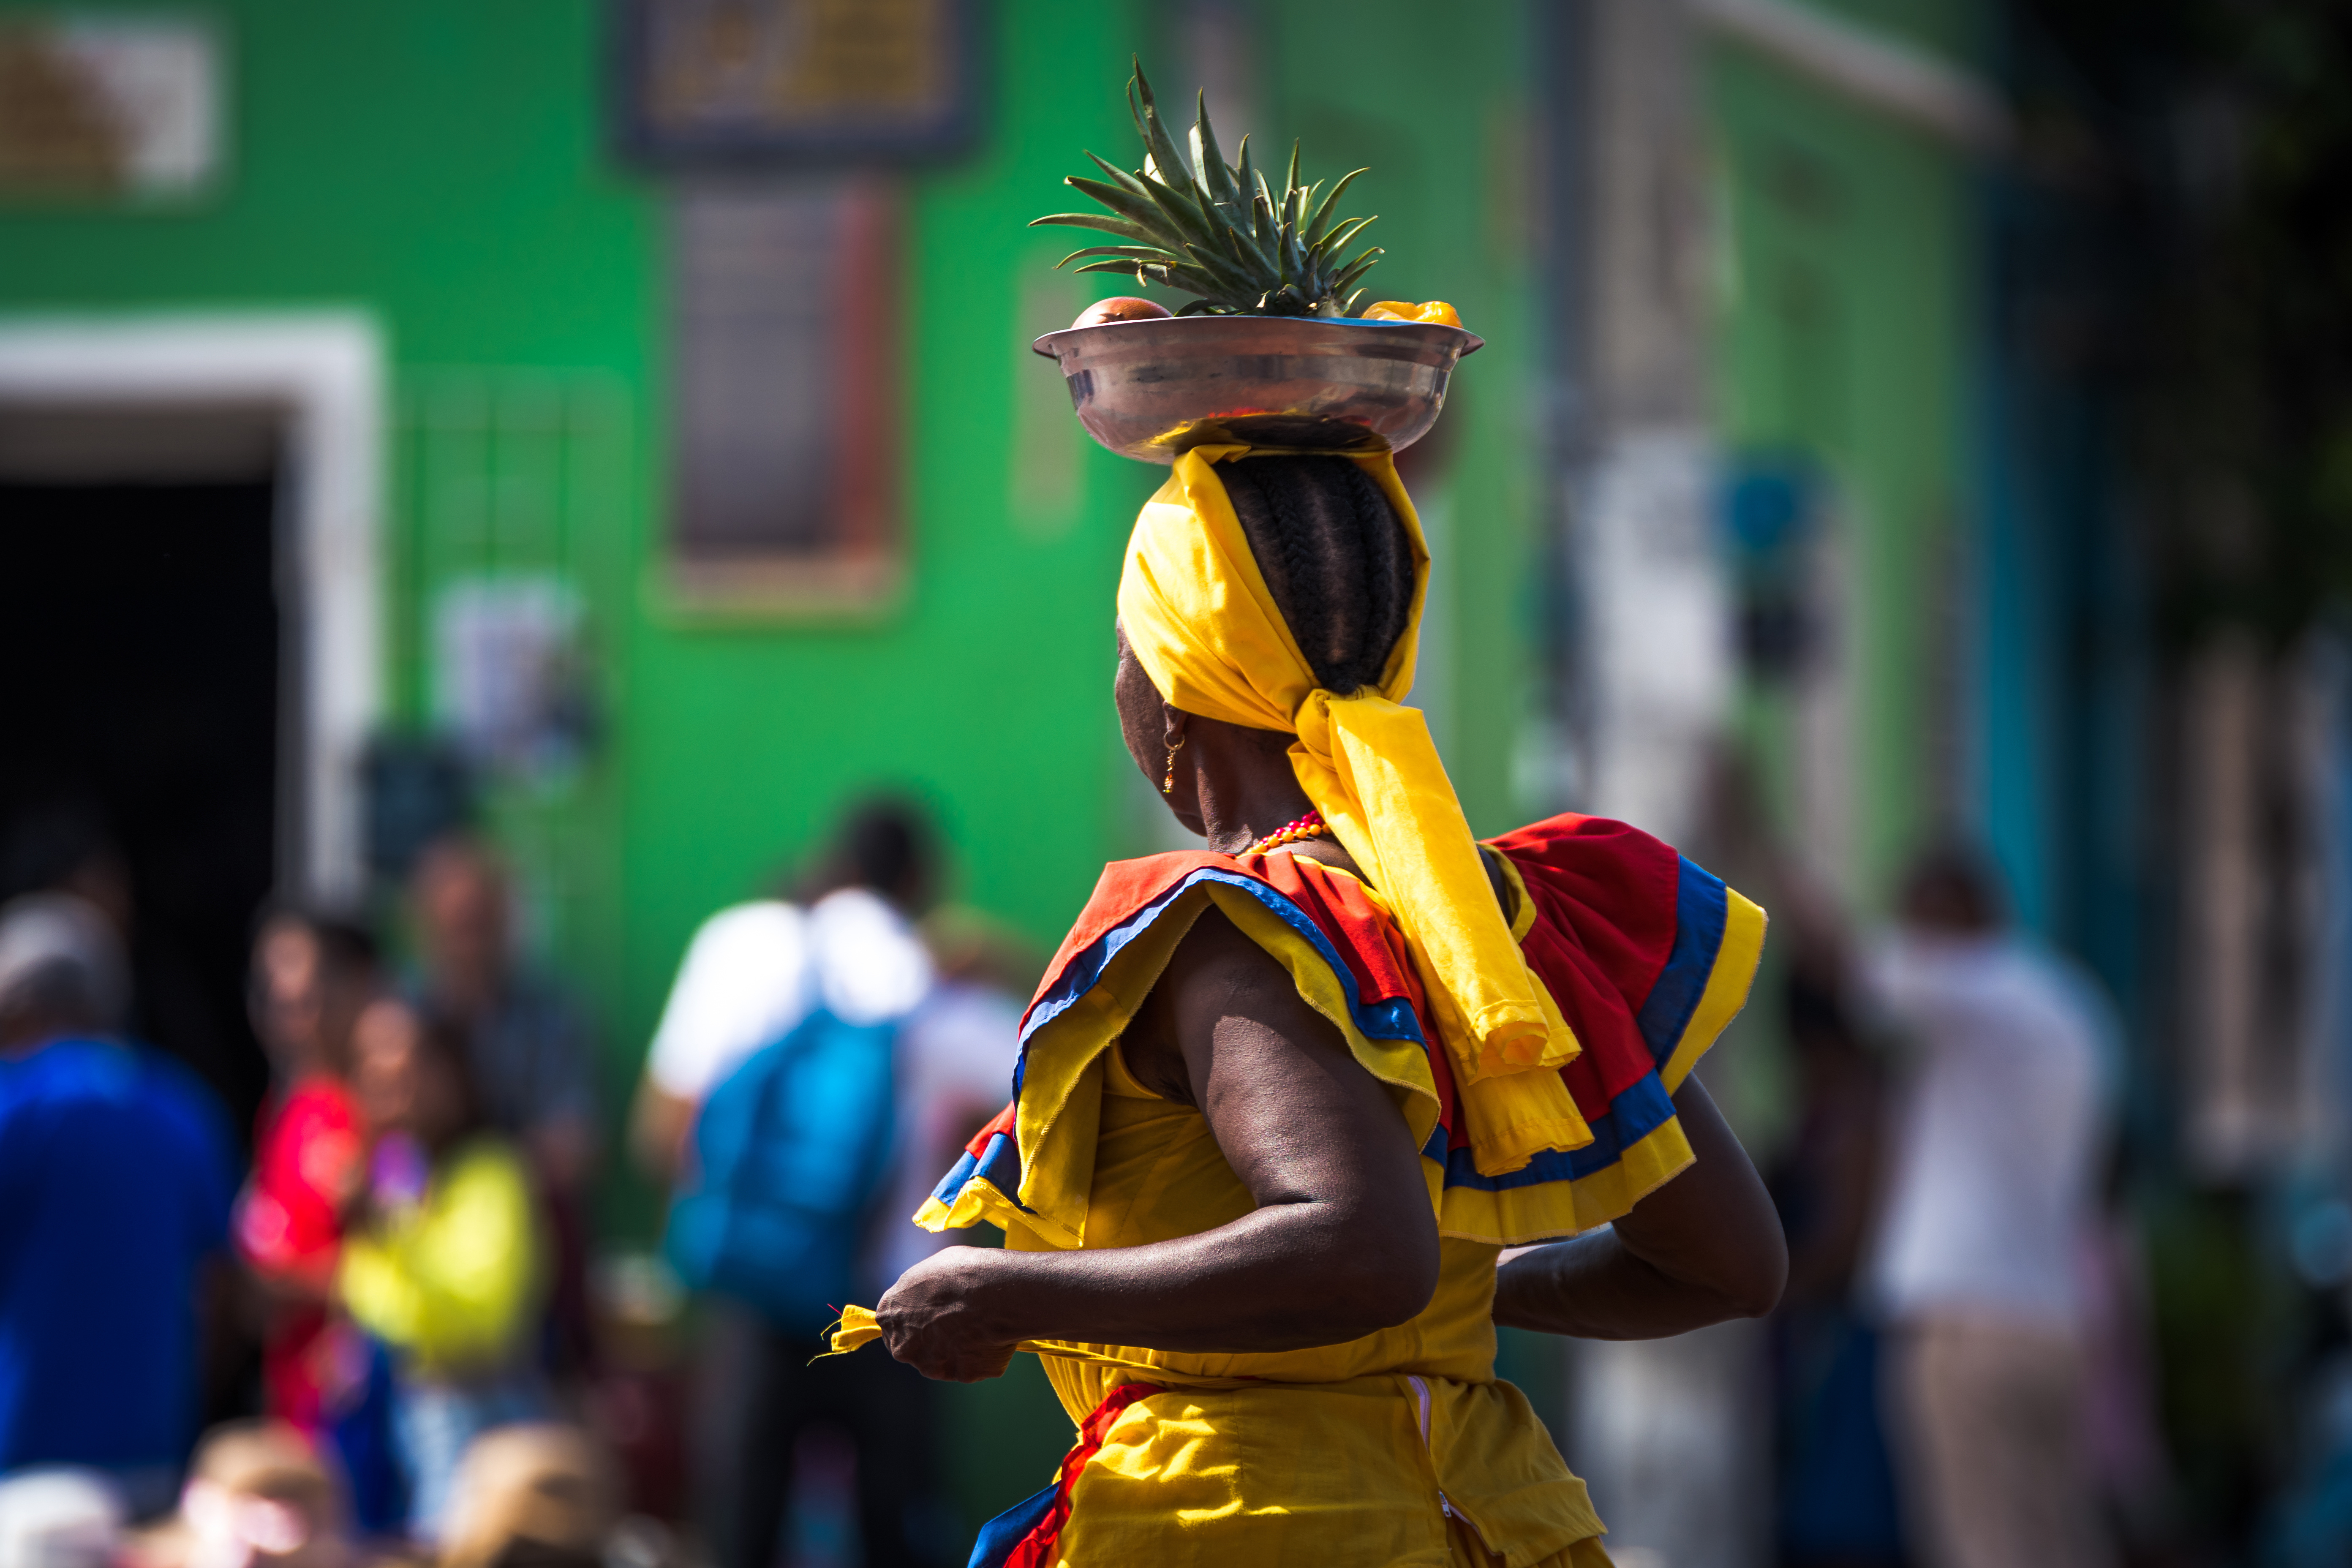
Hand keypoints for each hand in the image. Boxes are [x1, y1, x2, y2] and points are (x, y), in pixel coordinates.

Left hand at [876, 1247, 1020, 1382]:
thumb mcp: (930, 1272)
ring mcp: (931, 1366)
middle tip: (958, 1321)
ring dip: (958, 1350)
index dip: (915, 1318)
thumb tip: (930, 1297)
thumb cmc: (961, 1273)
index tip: (933, 1313)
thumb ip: (921, 1294)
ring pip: (944, 1362)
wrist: (994, 1292)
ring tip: (979, 1324)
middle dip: (933, 1339)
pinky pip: (973, 1366)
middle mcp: (903, 1347)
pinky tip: (992, 1335)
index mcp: (889, 1315)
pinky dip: (982, 1356)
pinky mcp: (962, 1376)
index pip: (894, 1324)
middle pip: (915, 1348)